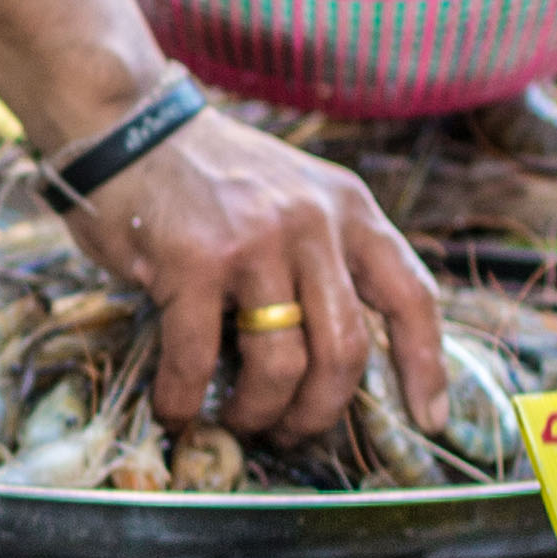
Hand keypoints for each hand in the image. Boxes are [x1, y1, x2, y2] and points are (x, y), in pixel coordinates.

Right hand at [60, 104, 449, 446]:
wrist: (127, 125)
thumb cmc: (208, 177)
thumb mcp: (296, 196)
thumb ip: (327, 255)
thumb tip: (337, 357)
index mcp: (350, 209)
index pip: (411, 296)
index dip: (425, 366)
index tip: (429, 419)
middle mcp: (313, 223)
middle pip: (345, 349)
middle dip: (319, 410)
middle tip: (290, 432)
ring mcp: (254, 242)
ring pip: (282, 363)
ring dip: (258, 412)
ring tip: (236, 423)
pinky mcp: (193, 261)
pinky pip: (199, 356)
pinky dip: (186, 398)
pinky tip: (175, 410)